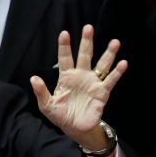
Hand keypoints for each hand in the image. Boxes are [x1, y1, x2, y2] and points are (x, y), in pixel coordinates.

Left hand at [30, 24, 126, 150]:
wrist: (75, 129)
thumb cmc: (60, 115)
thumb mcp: (47, 105)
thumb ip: (41, 92)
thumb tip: (33, 78)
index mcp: (66, 77)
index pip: (64, 58)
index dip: (64, 46)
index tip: (64, 33)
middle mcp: (81, 76)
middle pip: (84, 55)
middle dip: (86, 42)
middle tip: (88, 27)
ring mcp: (93, 83)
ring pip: (102, 65)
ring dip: (108, 54)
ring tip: (114, 42)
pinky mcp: (102, 92)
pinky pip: (110, 81)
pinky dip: (117, 73)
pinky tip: (123, 63)